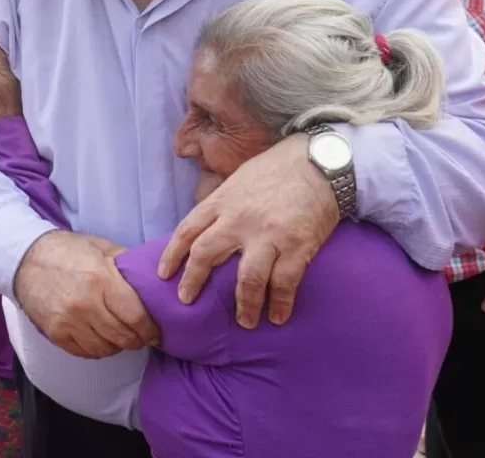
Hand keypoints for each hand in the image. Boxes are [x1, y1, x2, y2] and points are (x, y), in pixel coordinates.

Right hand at [14, 230, 158, 358]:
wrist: (25, 258)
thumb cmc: (68, 251)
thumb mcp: (101, 248)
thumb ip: (127, 265)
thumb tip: (155, 281)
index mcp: (101, 280)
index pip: (136, 317)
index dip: (151, 330)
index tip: (156, 333)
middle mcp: (85, 304)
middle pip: (123, 337)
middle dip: (138, 340)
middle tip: (142, 336)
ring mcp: (68, 321)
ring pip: (106, 349)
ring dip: (117, 345)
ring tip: (120, 335)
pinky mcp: (55, 333)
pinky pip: (86, 352)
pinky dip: (98, 349)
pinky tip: (100, 337)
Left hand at [158, 134, 338, 328]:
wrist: (320, 162)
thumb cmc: (278, 169)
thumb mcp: (239, 179)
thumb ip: (222, 203)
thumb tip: (207, 226)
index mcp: (223, 200)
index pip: (188, 230)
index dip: (172, 254)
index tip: (164, 274)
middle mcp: (239, 219)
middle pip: (207, 255)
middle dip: (193, 281)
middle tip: (187, 301)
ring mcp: (268, 234)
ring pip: (247, 279)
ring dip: (244, 305)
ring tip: (244, 322)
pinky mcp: (297, 246)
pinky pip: (284, 283)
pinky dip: (280, 304)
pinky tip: (278, 317)